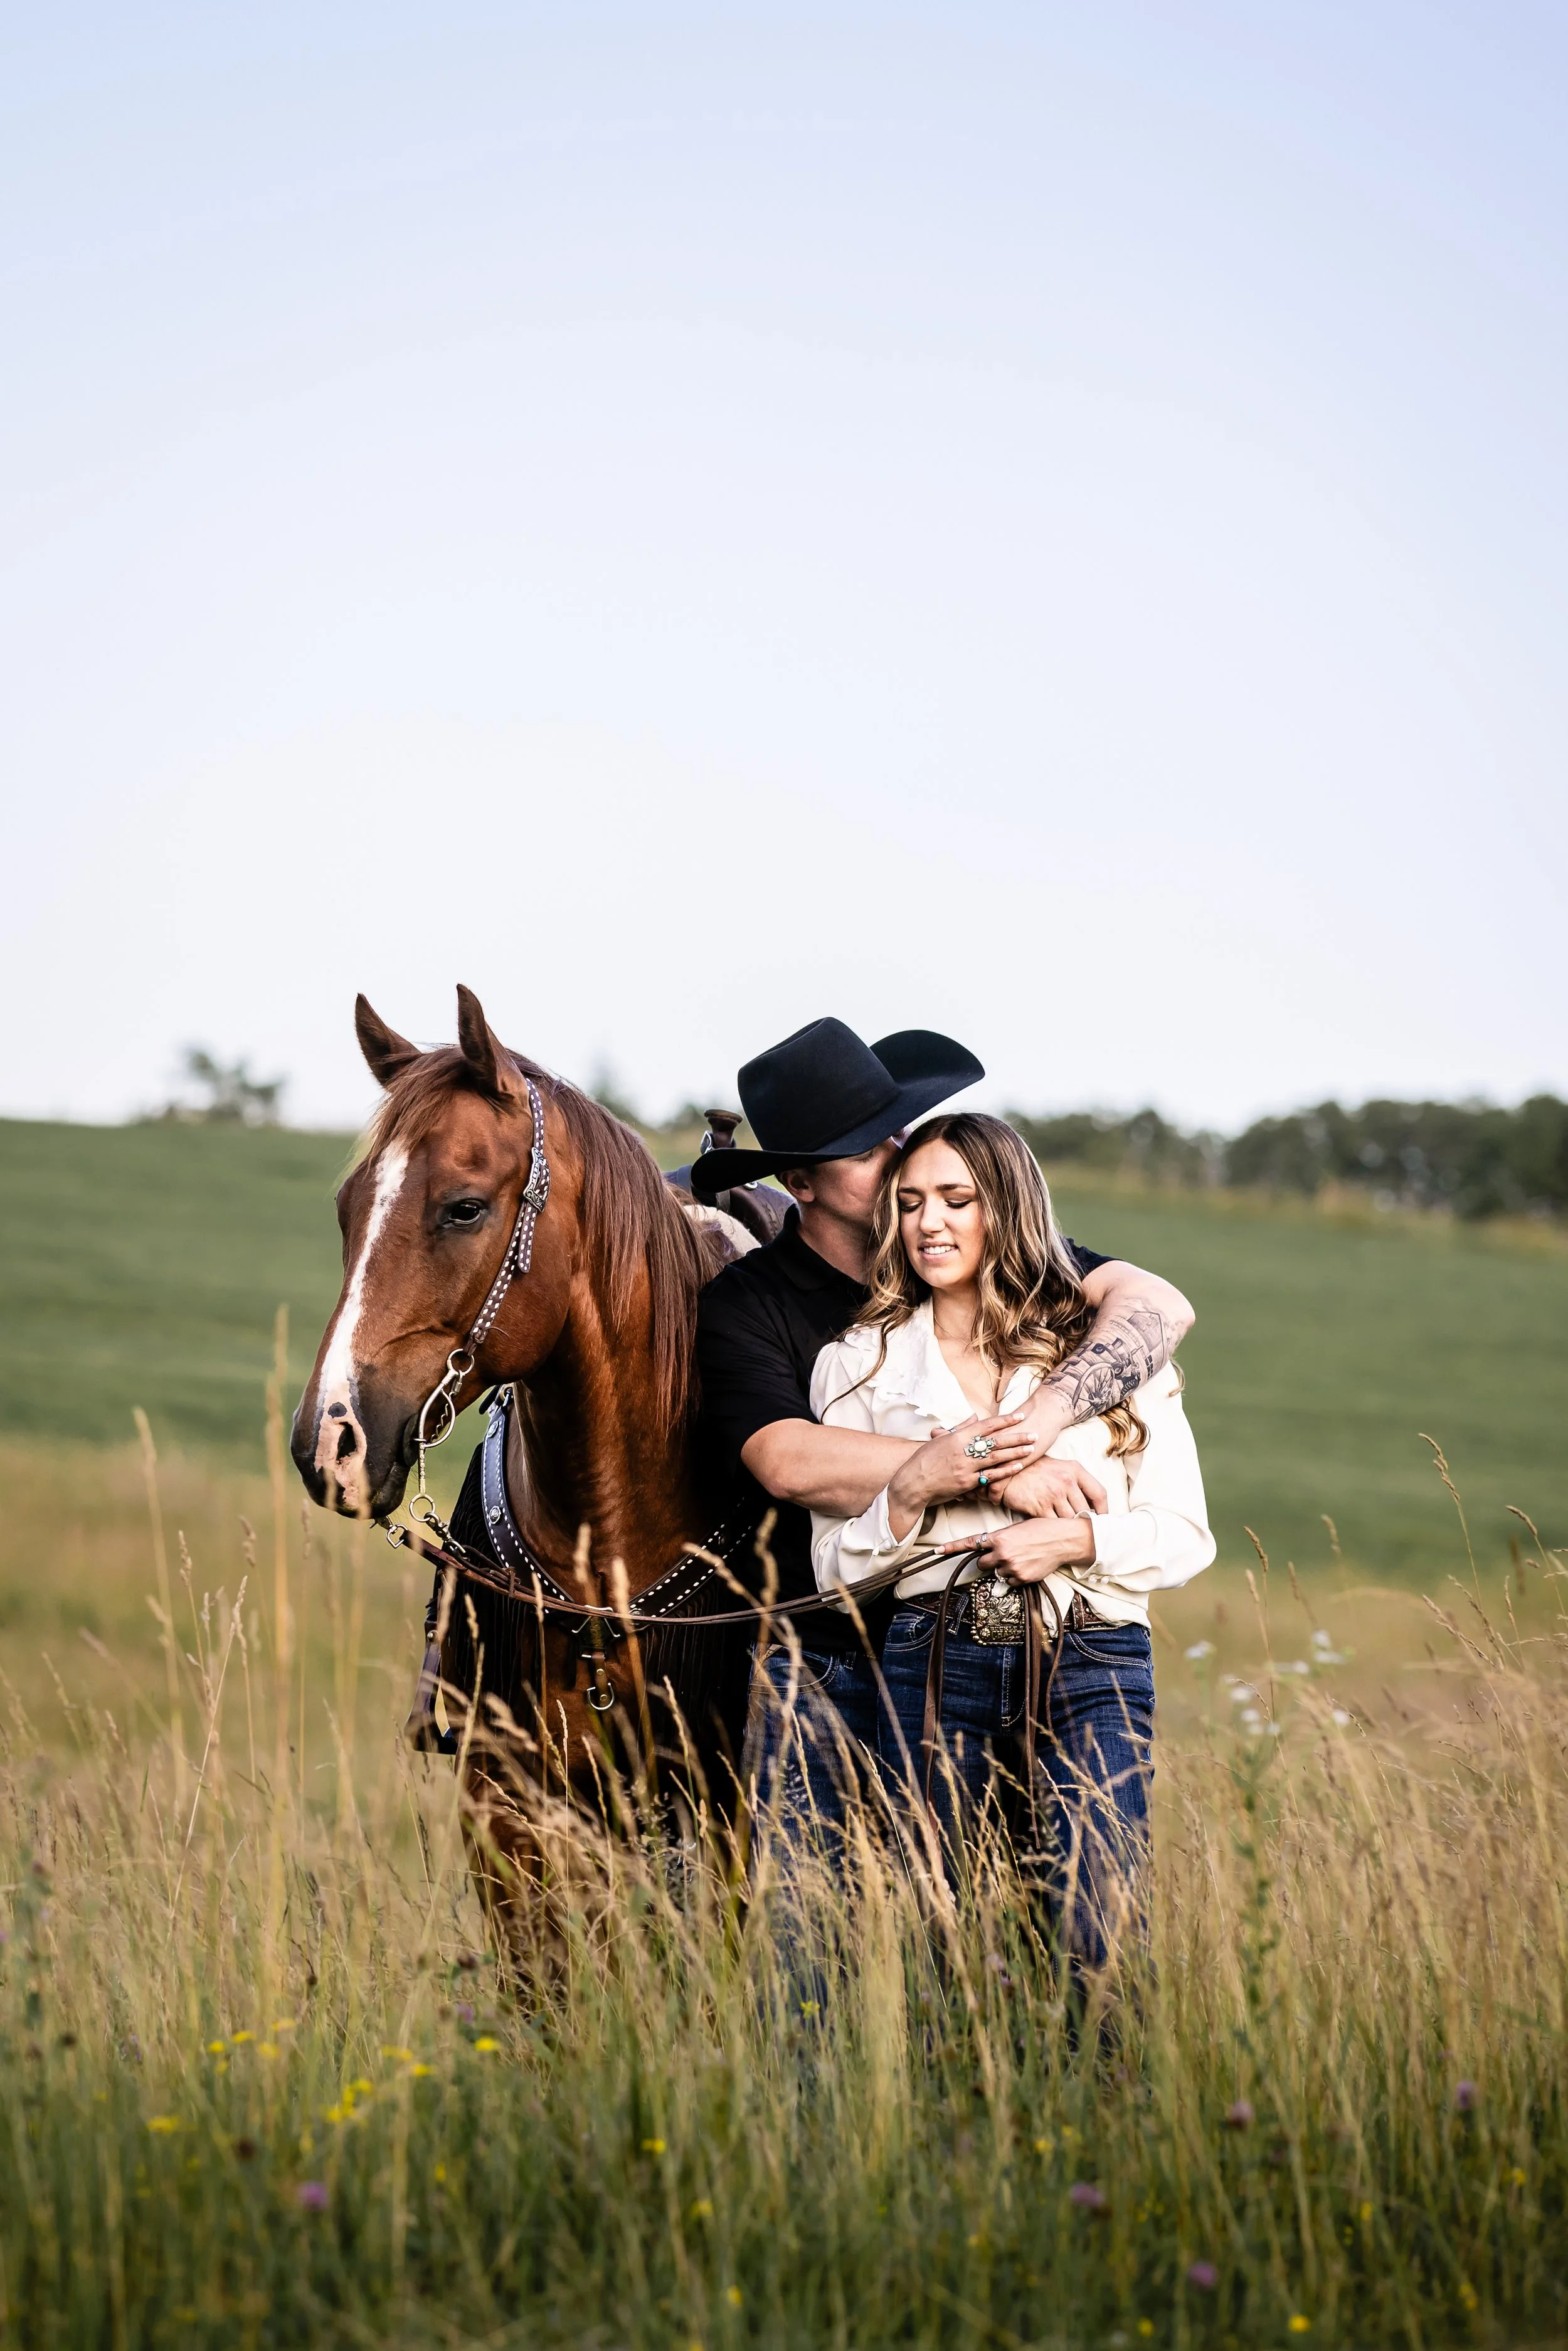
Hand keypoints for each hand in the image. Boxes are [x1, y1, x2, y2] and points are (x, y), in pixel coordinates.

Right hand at [884, 1412, 1038, 1537]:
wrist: (912, 1483)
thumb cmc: (924, 1460)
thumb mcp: (940, 1440)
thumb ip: (960, 1429)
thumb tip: (974, 1418)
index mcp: (957, 1437)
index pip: (986, 1425)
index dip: (1005, 1420)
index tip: (1020, 1416)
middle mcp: (963, 1450)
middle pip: (996, 1441)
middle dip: (1017, 1436)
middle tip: (1034, 1433)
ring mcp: (966, 1467)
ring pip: (996, 1458)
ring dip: (1016, 1452)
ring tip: (1031, 1448)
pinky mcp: (967, 1483)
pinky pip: (990, 1476)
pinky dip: (1006, 1471)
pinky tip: (1018, 1467)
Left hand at [939, 1515, 1095, 1583]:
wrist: (1064, 1540)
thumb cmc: (1042, 1529)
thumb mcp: (1017, 1528)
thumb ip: (1000, 1539)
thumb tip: (989, 1550)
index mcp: (999, 1537)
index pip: (970, 1543)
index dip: (952, 1547)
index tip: (937, 1551)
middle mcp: (1002, 1553)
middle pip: (982, 1563)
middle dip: (989, 1560)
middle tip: (1005, 1553)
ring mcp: (1011, 1567)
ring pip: (997, 1573)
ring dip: (1004, 1568)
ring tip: (1021, 1558)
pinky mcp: (1022, 1579)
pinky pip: (1009, 1582)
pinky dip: (1015, 1577)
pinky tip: (1027, 1566)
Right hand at [995, 1454, 1106, 1520]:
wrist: (1007, 1473)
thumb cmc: (1035, 1470)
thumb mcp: (1059, 1467)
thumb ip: (1077, 1481)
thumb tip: (1093, 1504)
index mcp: (1075, 1469)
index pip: (1099, 1493)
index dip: (1104, 1511)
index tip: (1103, 1520)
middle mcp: (1066, 1480)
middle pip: (1086, 1510)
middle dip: (1087, 1522)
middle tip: (1086, 1531)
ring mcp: (1053, 1494)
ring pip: (1071, 1519)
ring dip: (1070, 1527)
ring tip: (1070, 1532)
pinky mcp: (1040, 1506)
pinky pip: (1055, 1524)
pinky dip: (1056, 1529)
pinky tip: (1054, 1531)